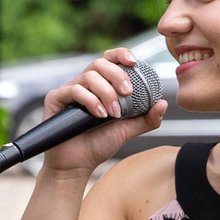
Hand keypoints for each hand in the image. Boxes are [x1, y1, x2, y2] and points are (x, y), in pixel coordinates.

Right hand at [38, 48, 165, 173]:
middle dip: (117, 75)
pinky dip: (90, 100)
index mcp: (101, 85)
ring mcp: (69, 90)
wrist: (77, 165)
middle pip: (100, 63)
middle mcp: (85, 84)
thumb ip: (146, 118)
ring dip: (106, 92)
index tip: (134, 62)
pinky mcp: (55, 99)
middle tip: (128, 93)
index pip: (110, 60)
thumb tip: (163, 103)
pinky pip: (74, 90)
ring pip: (89, 76)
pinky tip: (99, 115)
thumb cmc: (99, 144)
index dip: (121, 55)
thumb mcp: (127, 130)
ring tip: (113, 113)